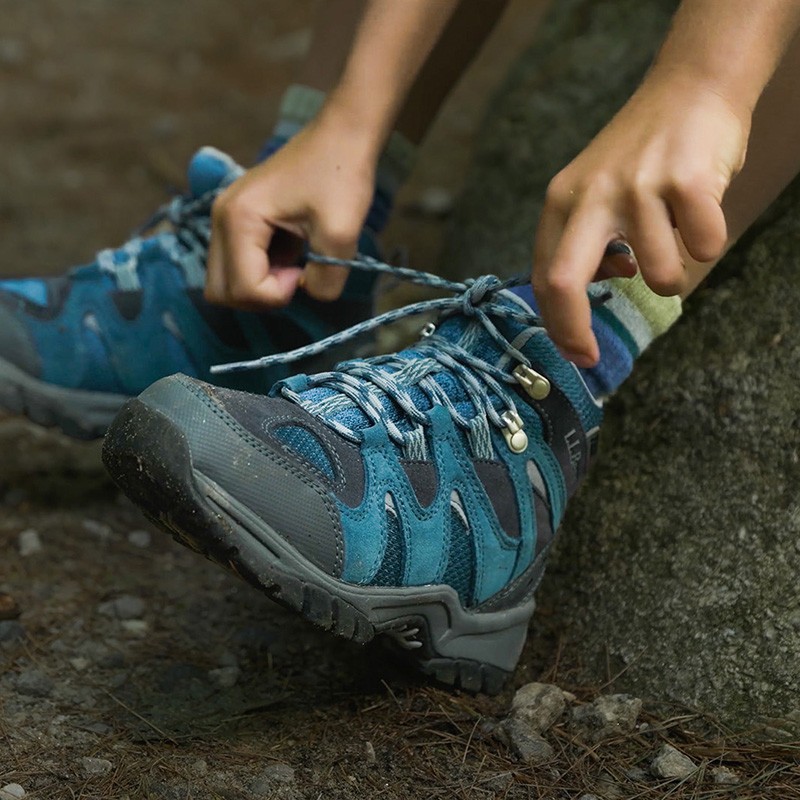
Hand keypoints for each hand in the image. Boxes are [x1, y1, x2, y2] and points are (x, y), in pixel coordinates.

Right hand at [205, 108, 377, 309]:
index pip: (243, 289)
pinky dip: (262, 271)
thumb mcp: (342, 233)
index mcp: (238, 218)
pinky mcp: (236, 220)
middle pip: (220, 291)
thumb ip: (326, 279)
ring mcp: (224, 218)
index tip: (305, 270)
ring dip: (260, 285)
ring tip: (295, 263)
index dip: (278, 294)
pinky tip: (290, 252)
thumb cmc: (341, 175)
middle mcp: (220, 218)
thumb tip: (309, 293)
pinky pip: (237, 265)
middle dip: (261, 296)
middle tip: (297, 274)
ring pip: (226, 281)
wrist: (341, 135)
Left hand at [532, 73, 748, 365]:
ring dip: (673, 277)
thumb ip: (584, 240)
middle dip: (573, 332)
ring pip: (659, 276)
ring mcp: (638, 186)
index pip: (544, 276)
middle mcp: (591, 194)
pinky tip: (701, 211)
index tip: (573, 352)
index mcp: (562, 201)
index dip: (555, 323)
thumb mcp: (594, 191)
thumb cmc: (642, 154)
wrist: (690, 88)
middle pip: (564, 281)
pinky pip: (705, 247)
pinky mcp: (686, 180)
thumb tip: (603, 285)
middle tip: (590, 357)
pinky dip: (710, 242)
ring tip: (675, 240)